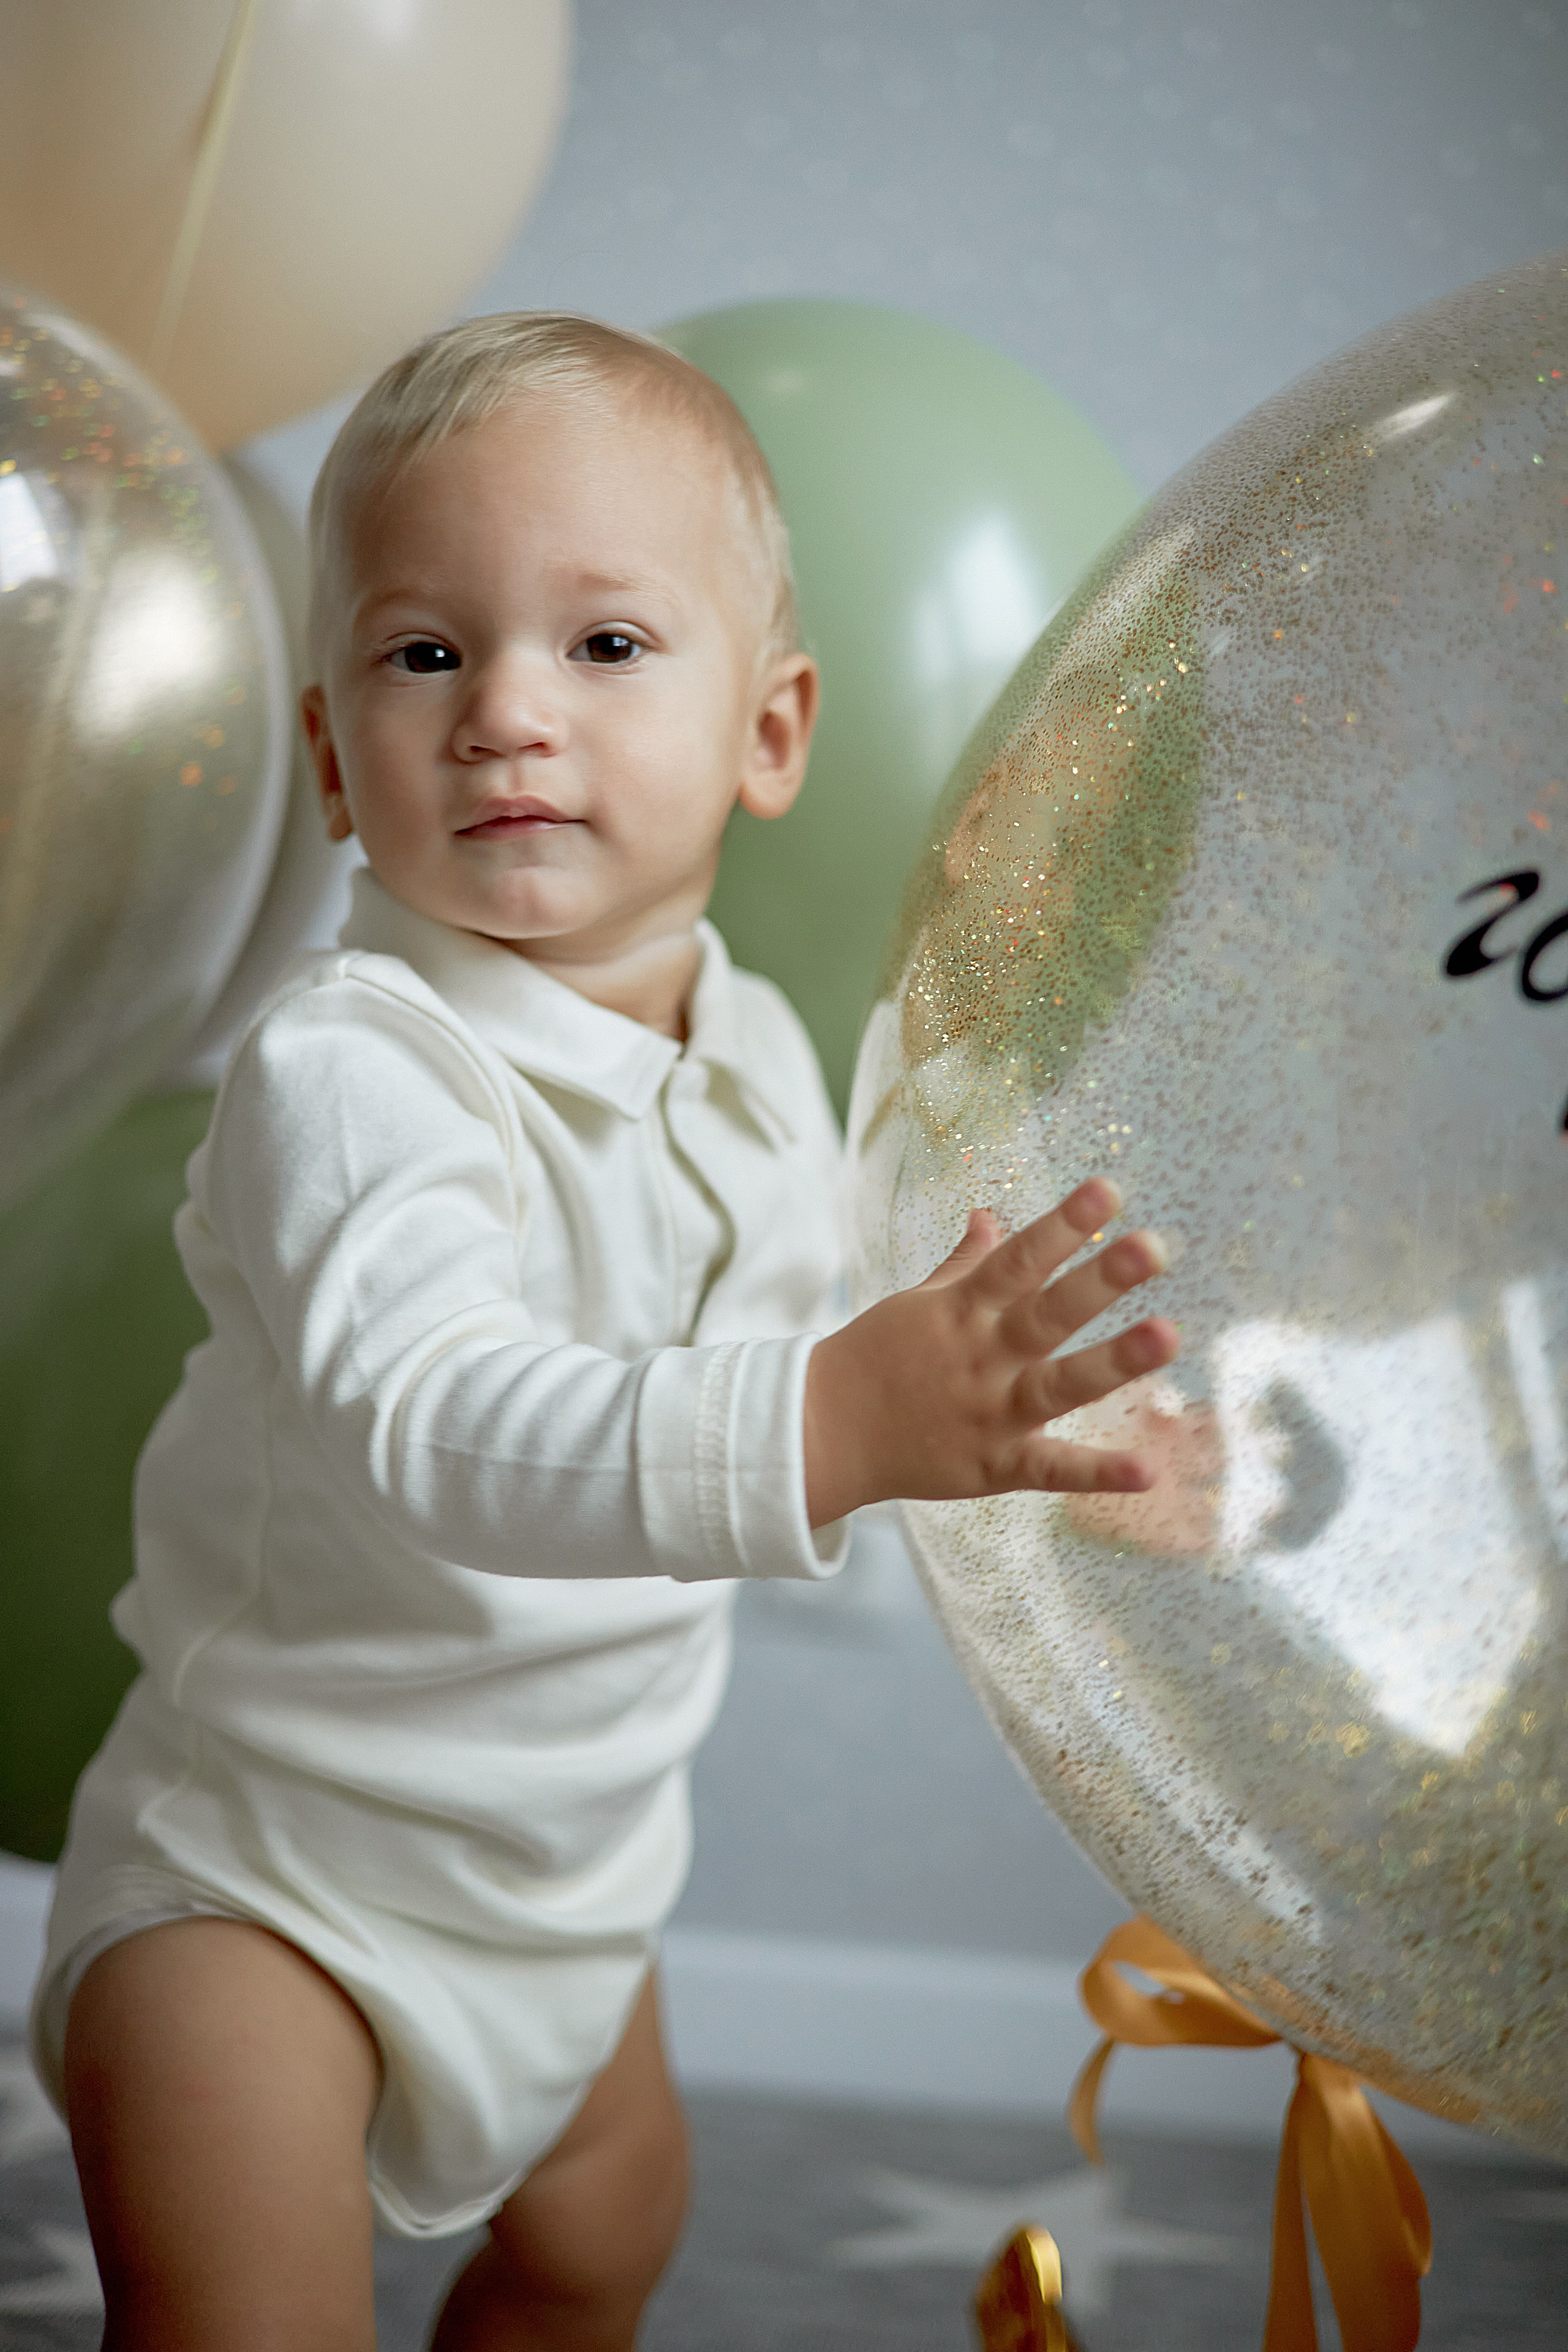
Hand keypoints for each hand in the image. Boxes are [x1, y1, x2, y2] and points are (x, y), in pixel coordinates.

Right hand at [803, 1178, 1179, 1526]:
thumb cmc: (874, 1359)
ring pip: (1059, 1385)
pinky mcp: (996, 1466)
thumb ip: (964, 1264)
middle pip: (1047, 1314)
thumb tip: (989, 1215)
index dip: (1062, 1226)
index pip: (1018, 1260)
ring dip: (1114, 1363)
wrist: (821, 1433)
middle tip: (1154, 1247)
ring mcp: (991, 1413)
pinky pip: (1052, 1470)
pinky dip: (1098, 1474)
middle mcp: (981, 1358)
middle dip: (1101, 1281)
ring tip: (1168, 1336)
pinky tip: (1148, 1472)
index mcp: (961, 1311)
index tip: (1107, 1190)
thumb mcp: (917, 1303)